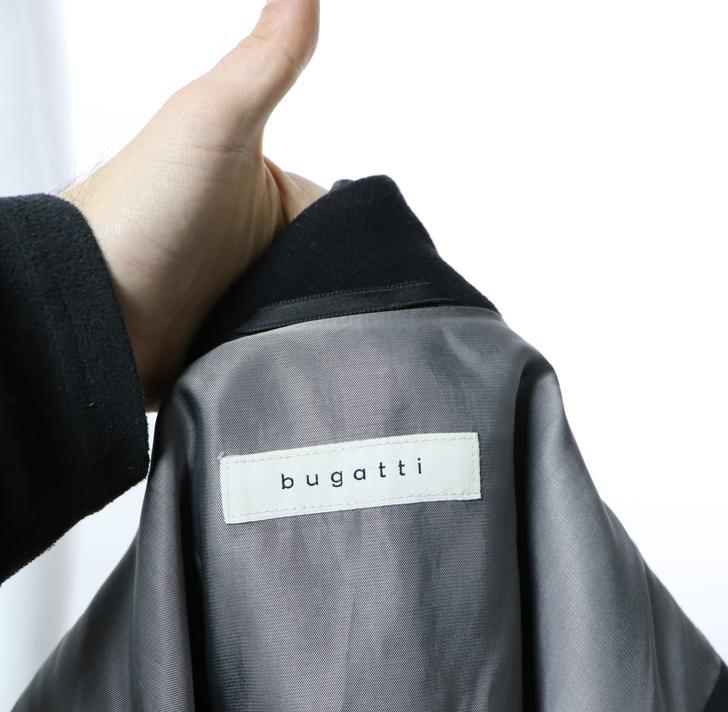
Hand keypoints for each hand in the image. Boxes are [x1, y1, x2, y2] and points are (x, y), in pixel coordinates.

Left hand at [59, 0, 325, 408]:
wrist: (89, 308)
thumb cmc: (141, 207)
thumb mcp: (213, 120)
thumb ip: (265, 61)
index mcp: (266, 192)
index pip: (338, 217)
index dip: (355, 240)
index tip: (365, 262)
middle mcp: (259, 243)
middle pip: (329, 271)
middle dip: (337, 291)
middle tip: (334, 308)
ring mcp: (246, 294)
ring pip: (310, 315)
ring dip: (315, 327)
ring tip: (318, 342)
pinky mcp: (233, 341)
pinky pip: (283, 351)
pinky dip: (294, 356)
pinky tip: (296, 360)